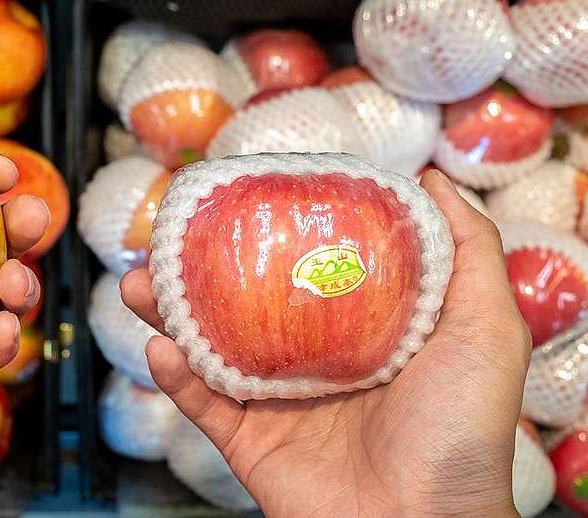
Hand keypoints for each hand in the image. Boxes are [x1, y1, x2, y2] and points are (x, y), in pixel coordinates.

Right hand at [122, 170, 529, 516]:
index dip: (270, 231)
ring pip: (209, 349)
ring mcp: (279, 405)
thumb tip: (429, 182)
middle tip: (170, 240)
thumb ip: (469, 252)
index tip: (238, 197)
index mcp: (363, 333)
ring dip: (170, 315)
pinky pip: (202, 405)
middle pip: (244, 303)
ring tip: (140, 282)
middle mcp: (315, 363)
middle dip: (200, 269)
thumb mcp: (486, 328)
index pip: (306, 267)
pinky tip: (160, 348)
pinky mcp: (251, 445)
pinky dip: (175, 378)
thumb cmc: (463, 432)